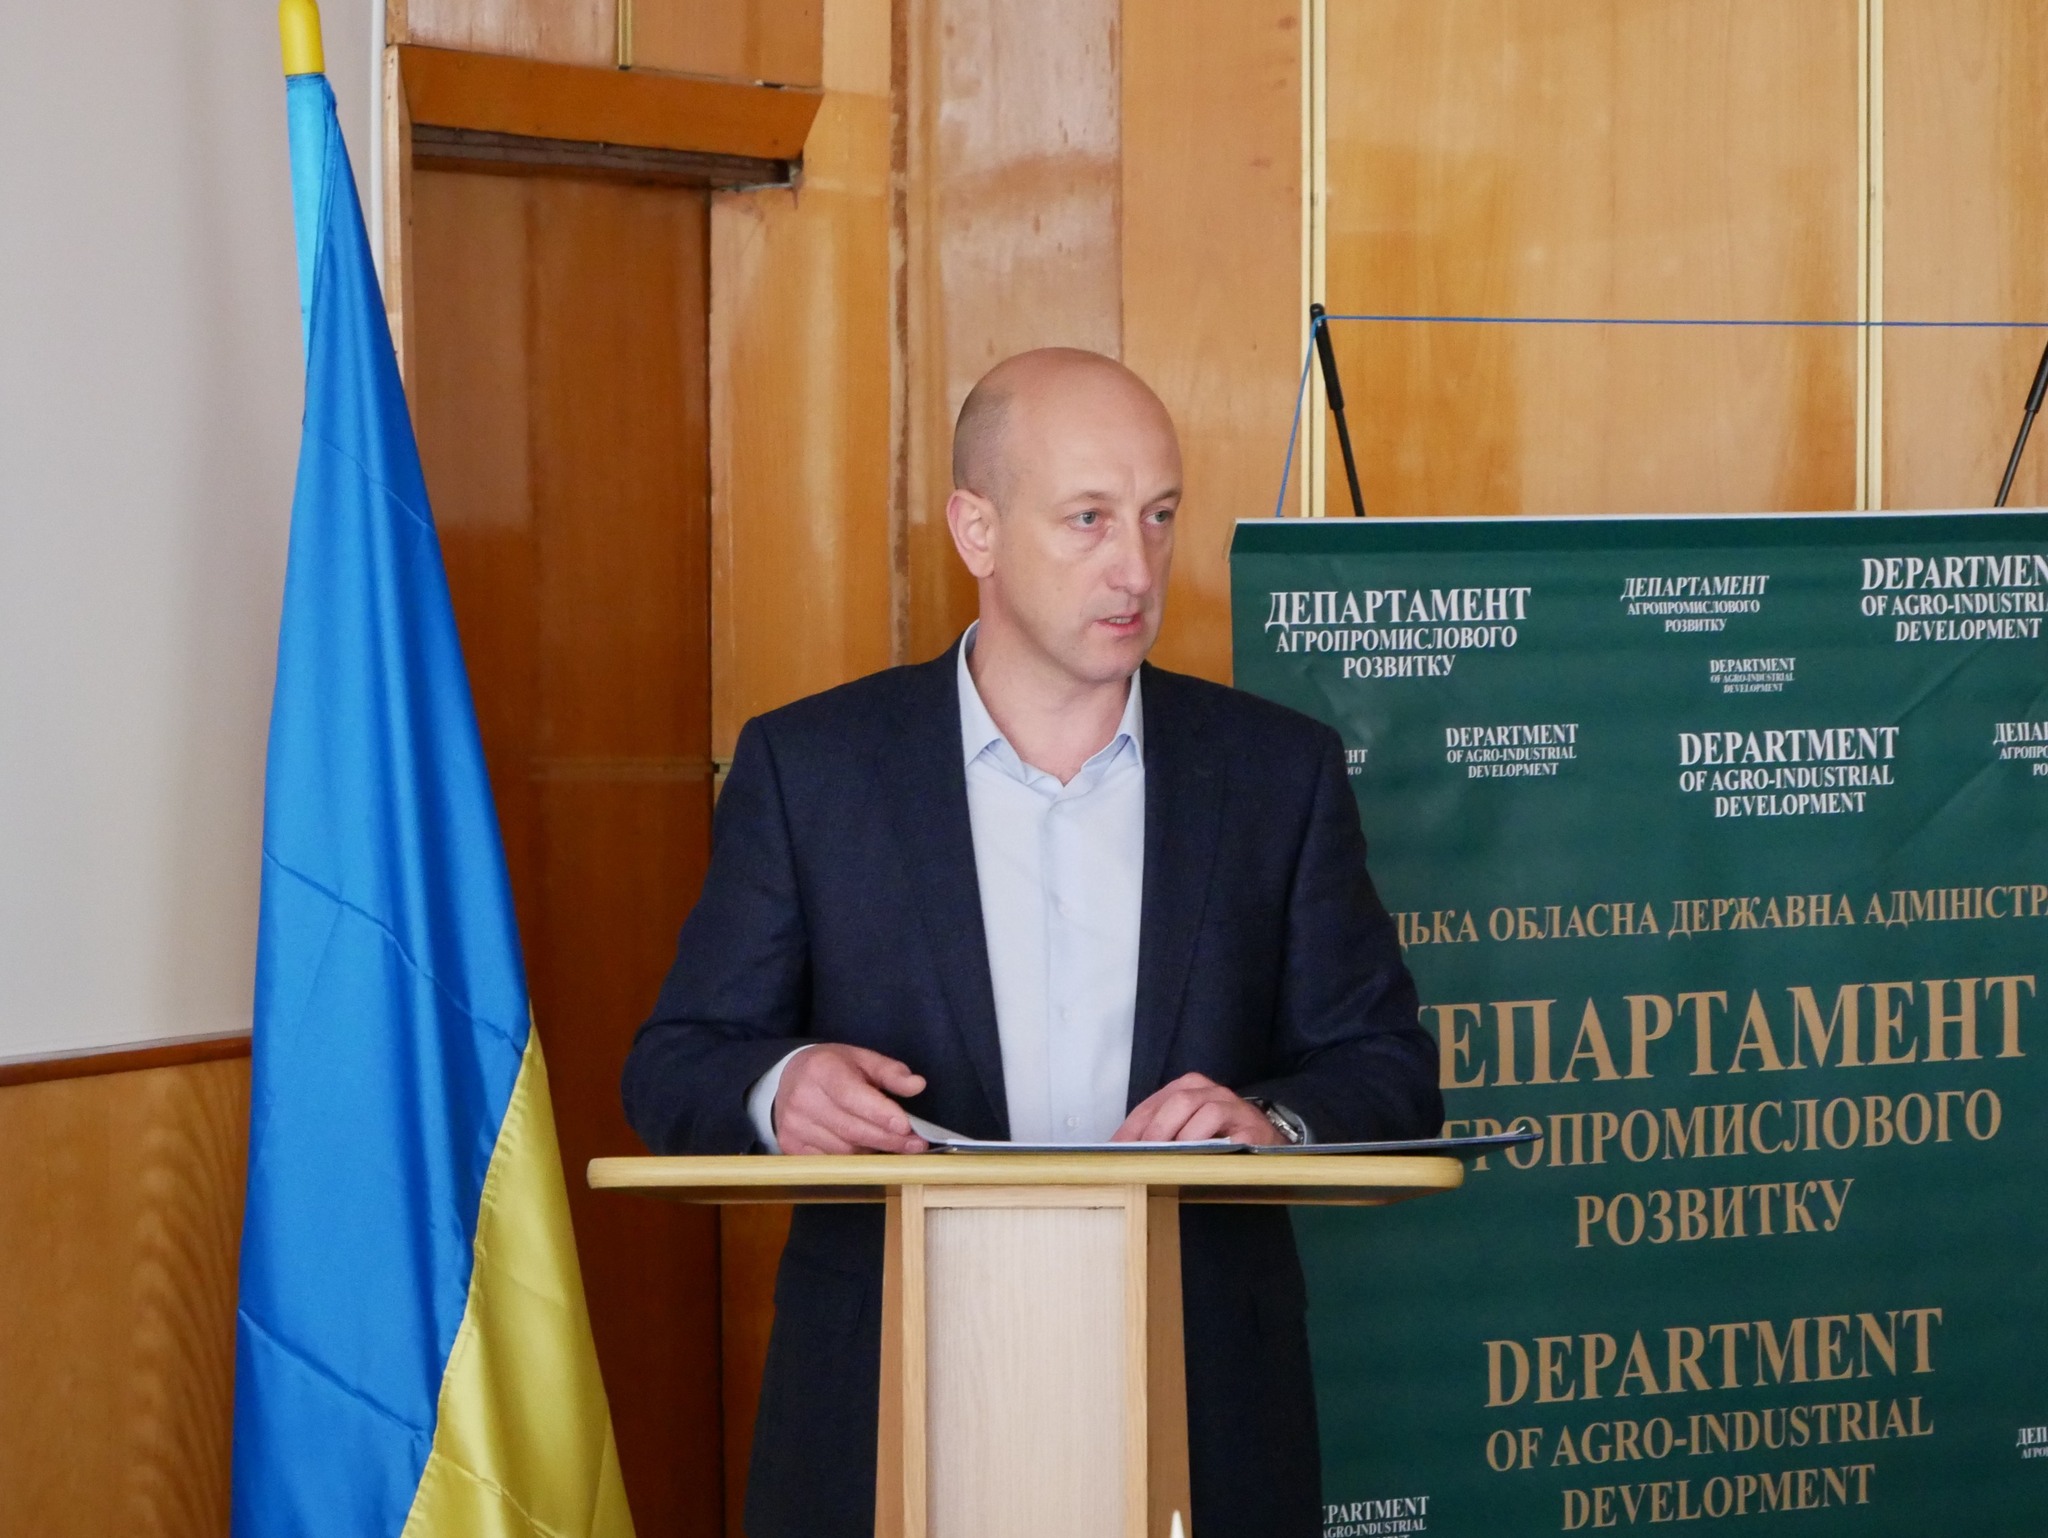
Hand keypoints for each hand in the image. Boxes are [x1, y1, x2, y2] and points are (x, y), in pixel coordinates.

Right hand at [773, 1045, 928, 1154]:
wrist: (787, 1078)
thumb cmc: (832, 1068)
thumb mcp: (862, 1059)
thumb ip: (890, 1072)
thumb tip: (917, 1085)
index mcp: (821, 1071)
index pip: (853, 1097)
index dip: (881, 1114)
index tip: (907, 1127)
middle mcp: (802, 1099)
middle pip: (852, 1130)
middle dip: (888, 1139)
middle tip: (916, 1144)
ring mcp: (793, 1126)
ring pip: (845, 1151)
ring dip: (873, 1150)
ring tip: (891, 1143)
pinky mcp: (789, 1146)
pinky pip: (831, 1162)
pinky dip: (854, 1159)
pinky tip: (866, 1148)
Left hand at [1111, 1072, 1281, 1144]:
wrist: (1266, 1140)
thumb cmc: (1216, 1136)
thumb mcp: (1183, 1130)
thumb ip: (1156, 1136)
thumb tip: (1119, 1154)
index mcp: (1186, 1088)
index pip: (1150, 1106)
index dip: (1130, 1130)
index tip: (1114, 1152)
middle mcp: (1209, 1091)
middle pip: (1178, 1101)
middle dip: (1156, 1131)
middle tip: (1142, 1158)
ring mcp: (1232, 1107)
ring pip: (1204, 1111)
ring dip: (1183, 1138)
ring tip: (1168, 1161)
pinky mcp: (1252, 1127)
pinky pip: (1230, 1133)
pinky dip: (1211, 1145)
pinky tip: (1199, 1162)